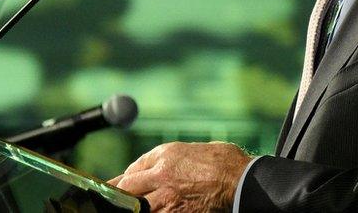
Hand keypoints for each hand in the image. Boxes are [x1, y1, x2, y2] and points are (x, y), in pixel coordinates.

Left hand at [109, 141, 251, 211]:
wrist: (242, 179)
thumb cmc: (224, 162)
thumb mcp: (192, 150)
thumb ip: (170, 159)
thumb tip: (153, 168)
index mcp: (166, 155)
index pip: (132, 170)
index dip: (121, 181)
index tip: (115, 187)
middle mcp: (161, 174)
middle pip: (127, 188)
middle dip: (120, 196)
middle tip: (115, 202)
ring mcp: (167, 196)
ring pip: (137, 207)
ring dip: (135, 208)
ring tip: (133, 209)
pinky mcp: (177, 212)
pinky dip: (155, 212)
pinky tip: (159, 211)